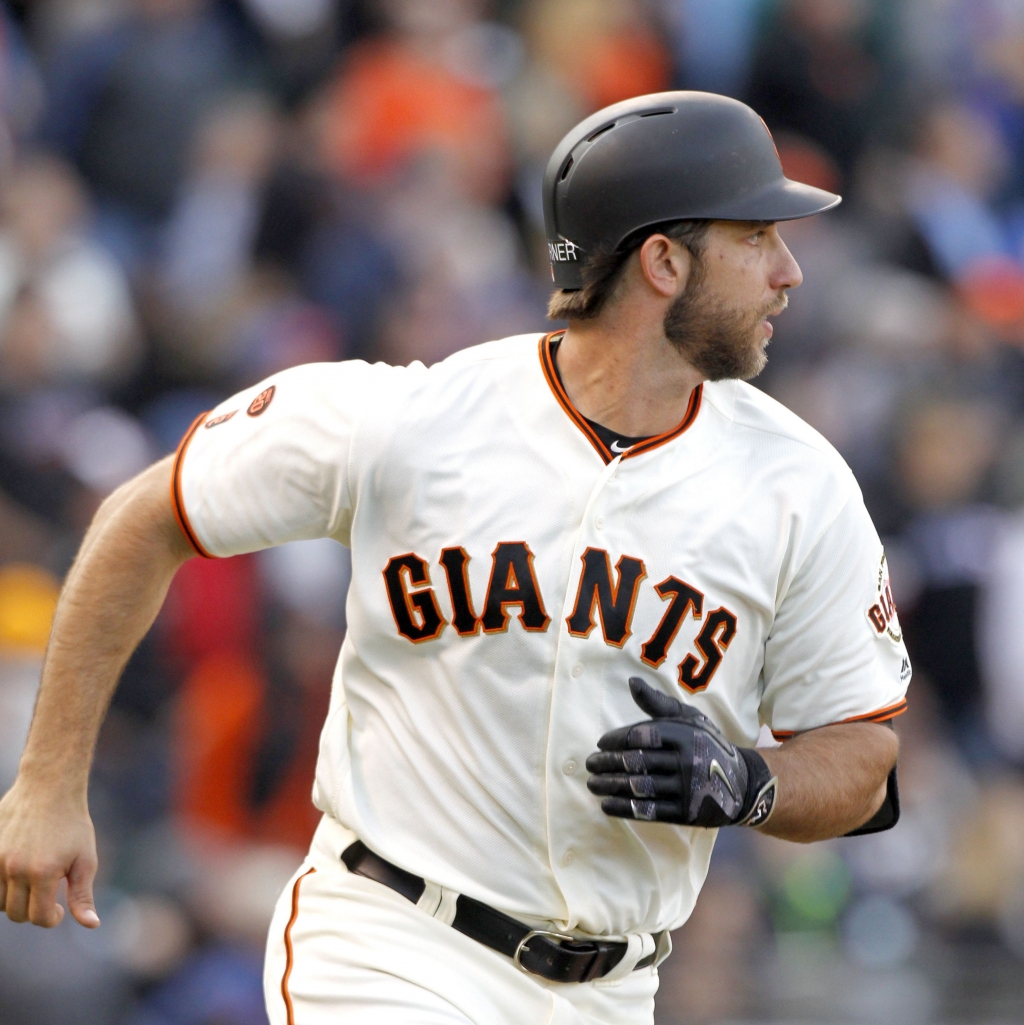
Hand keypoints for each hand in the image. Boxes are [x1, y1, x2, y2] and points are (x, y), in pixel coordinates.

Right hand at [0, 778, 99, 927]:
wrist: (49, 788)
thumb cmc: (72, 824)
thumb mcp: (85, 859)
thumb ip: (83, 895)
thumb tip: (92, 925)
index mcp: (43, 873)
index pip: (39, 917)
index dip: (52, 919)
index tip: (60, 910)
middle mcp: (15, 869)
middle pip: (16, 914)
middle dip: (33, 912)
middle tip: (48, 897)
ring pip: (0, 902)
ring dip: (16, 900)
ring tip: (34, 884)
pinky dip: (2, 887)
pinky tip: (19, 875)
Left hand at [586, 677, 776, 827]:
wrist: (741, 784)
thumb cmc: (707, 744)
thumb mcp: (689, 719)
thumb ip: (658, 703)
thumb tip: (631, 682)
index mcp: (684, 734)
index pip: (641, 736)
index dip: (616, 740)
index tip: (600, 744)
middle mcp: (686, 761)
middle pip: (636, 762)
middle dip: (607, 763)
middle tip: (589, 765)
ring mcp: (687, 789)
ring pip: (639, 787)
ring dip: (610, 786)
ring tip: (592, 784)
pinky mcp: (686, 813)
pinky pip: (649, 811)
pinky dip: (624, 808)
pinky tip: (606, 804)